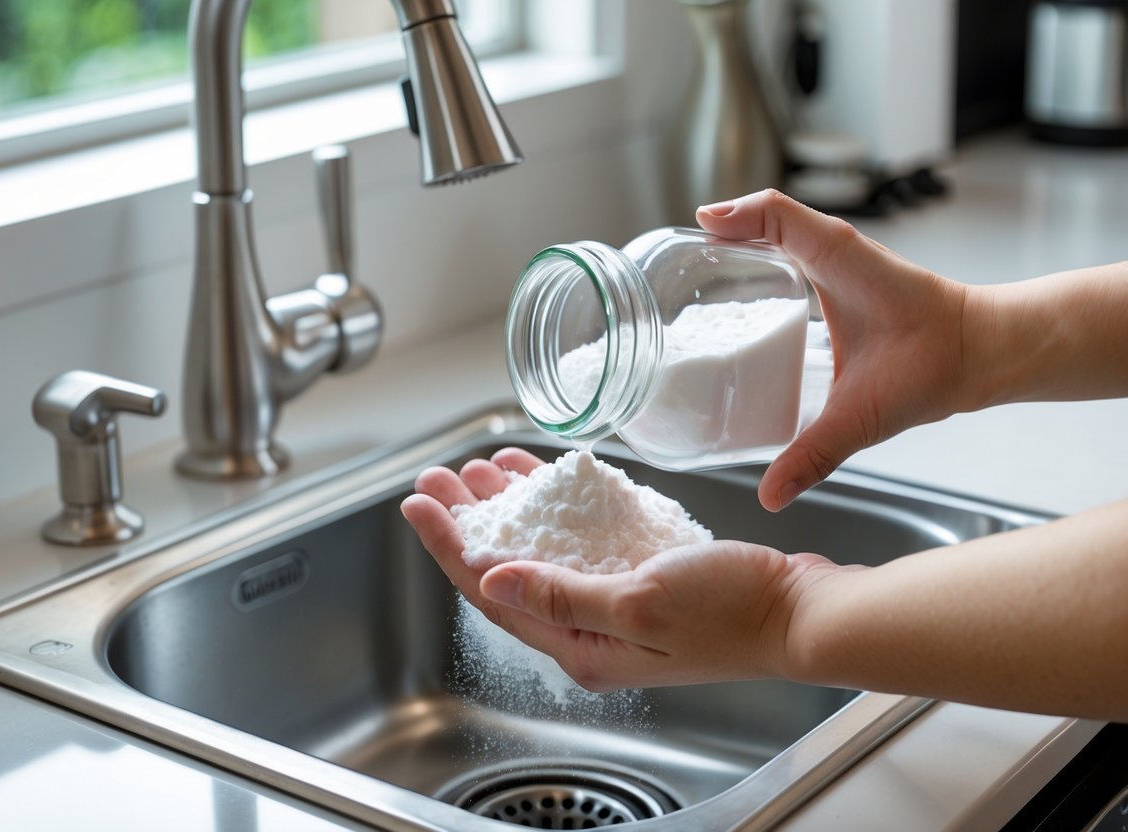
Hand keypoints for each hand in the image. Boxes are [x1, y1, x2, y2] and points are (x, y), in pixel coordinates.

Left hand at [400, 448, 840, 690]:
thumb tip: (491, 579)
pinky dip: (558, 507)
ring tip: (480, 469)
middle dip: (469, 522)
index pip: (491, 592)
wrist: (801, 611)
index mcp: (580, 646)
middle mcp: (589, 628)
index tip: (417, 502)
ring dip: (510, 510)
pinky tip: (543, 477)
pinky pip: (582, 541)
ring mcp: (615, 602)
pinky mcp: (639, 576)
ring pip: (542, 551)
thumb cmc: (734, 614)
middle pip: (509, 569)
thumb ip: (562, 595)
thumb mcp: (639, 604)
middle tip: (438, 476)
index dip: (449, 546)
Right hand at [697, 190, 971, 510]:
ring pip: (779, 246)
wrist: (981, 357)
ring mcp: (836, 270)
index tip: (685, 240)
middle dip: (716, 245)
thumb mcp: (862, 414)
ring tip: (694, 290)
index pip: (772, 216)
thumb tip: (768, 495)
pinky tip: (743, 310)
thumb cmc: (933, 364)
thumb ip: (813, 452)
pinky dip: (763, 275)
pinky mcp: (842, 289)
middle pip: (763, 228)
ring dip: (738, 258)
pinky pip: (795, 268)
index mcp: (832, 260)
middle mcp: (831, 257)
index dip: (728, 218)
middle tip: (674, 275)